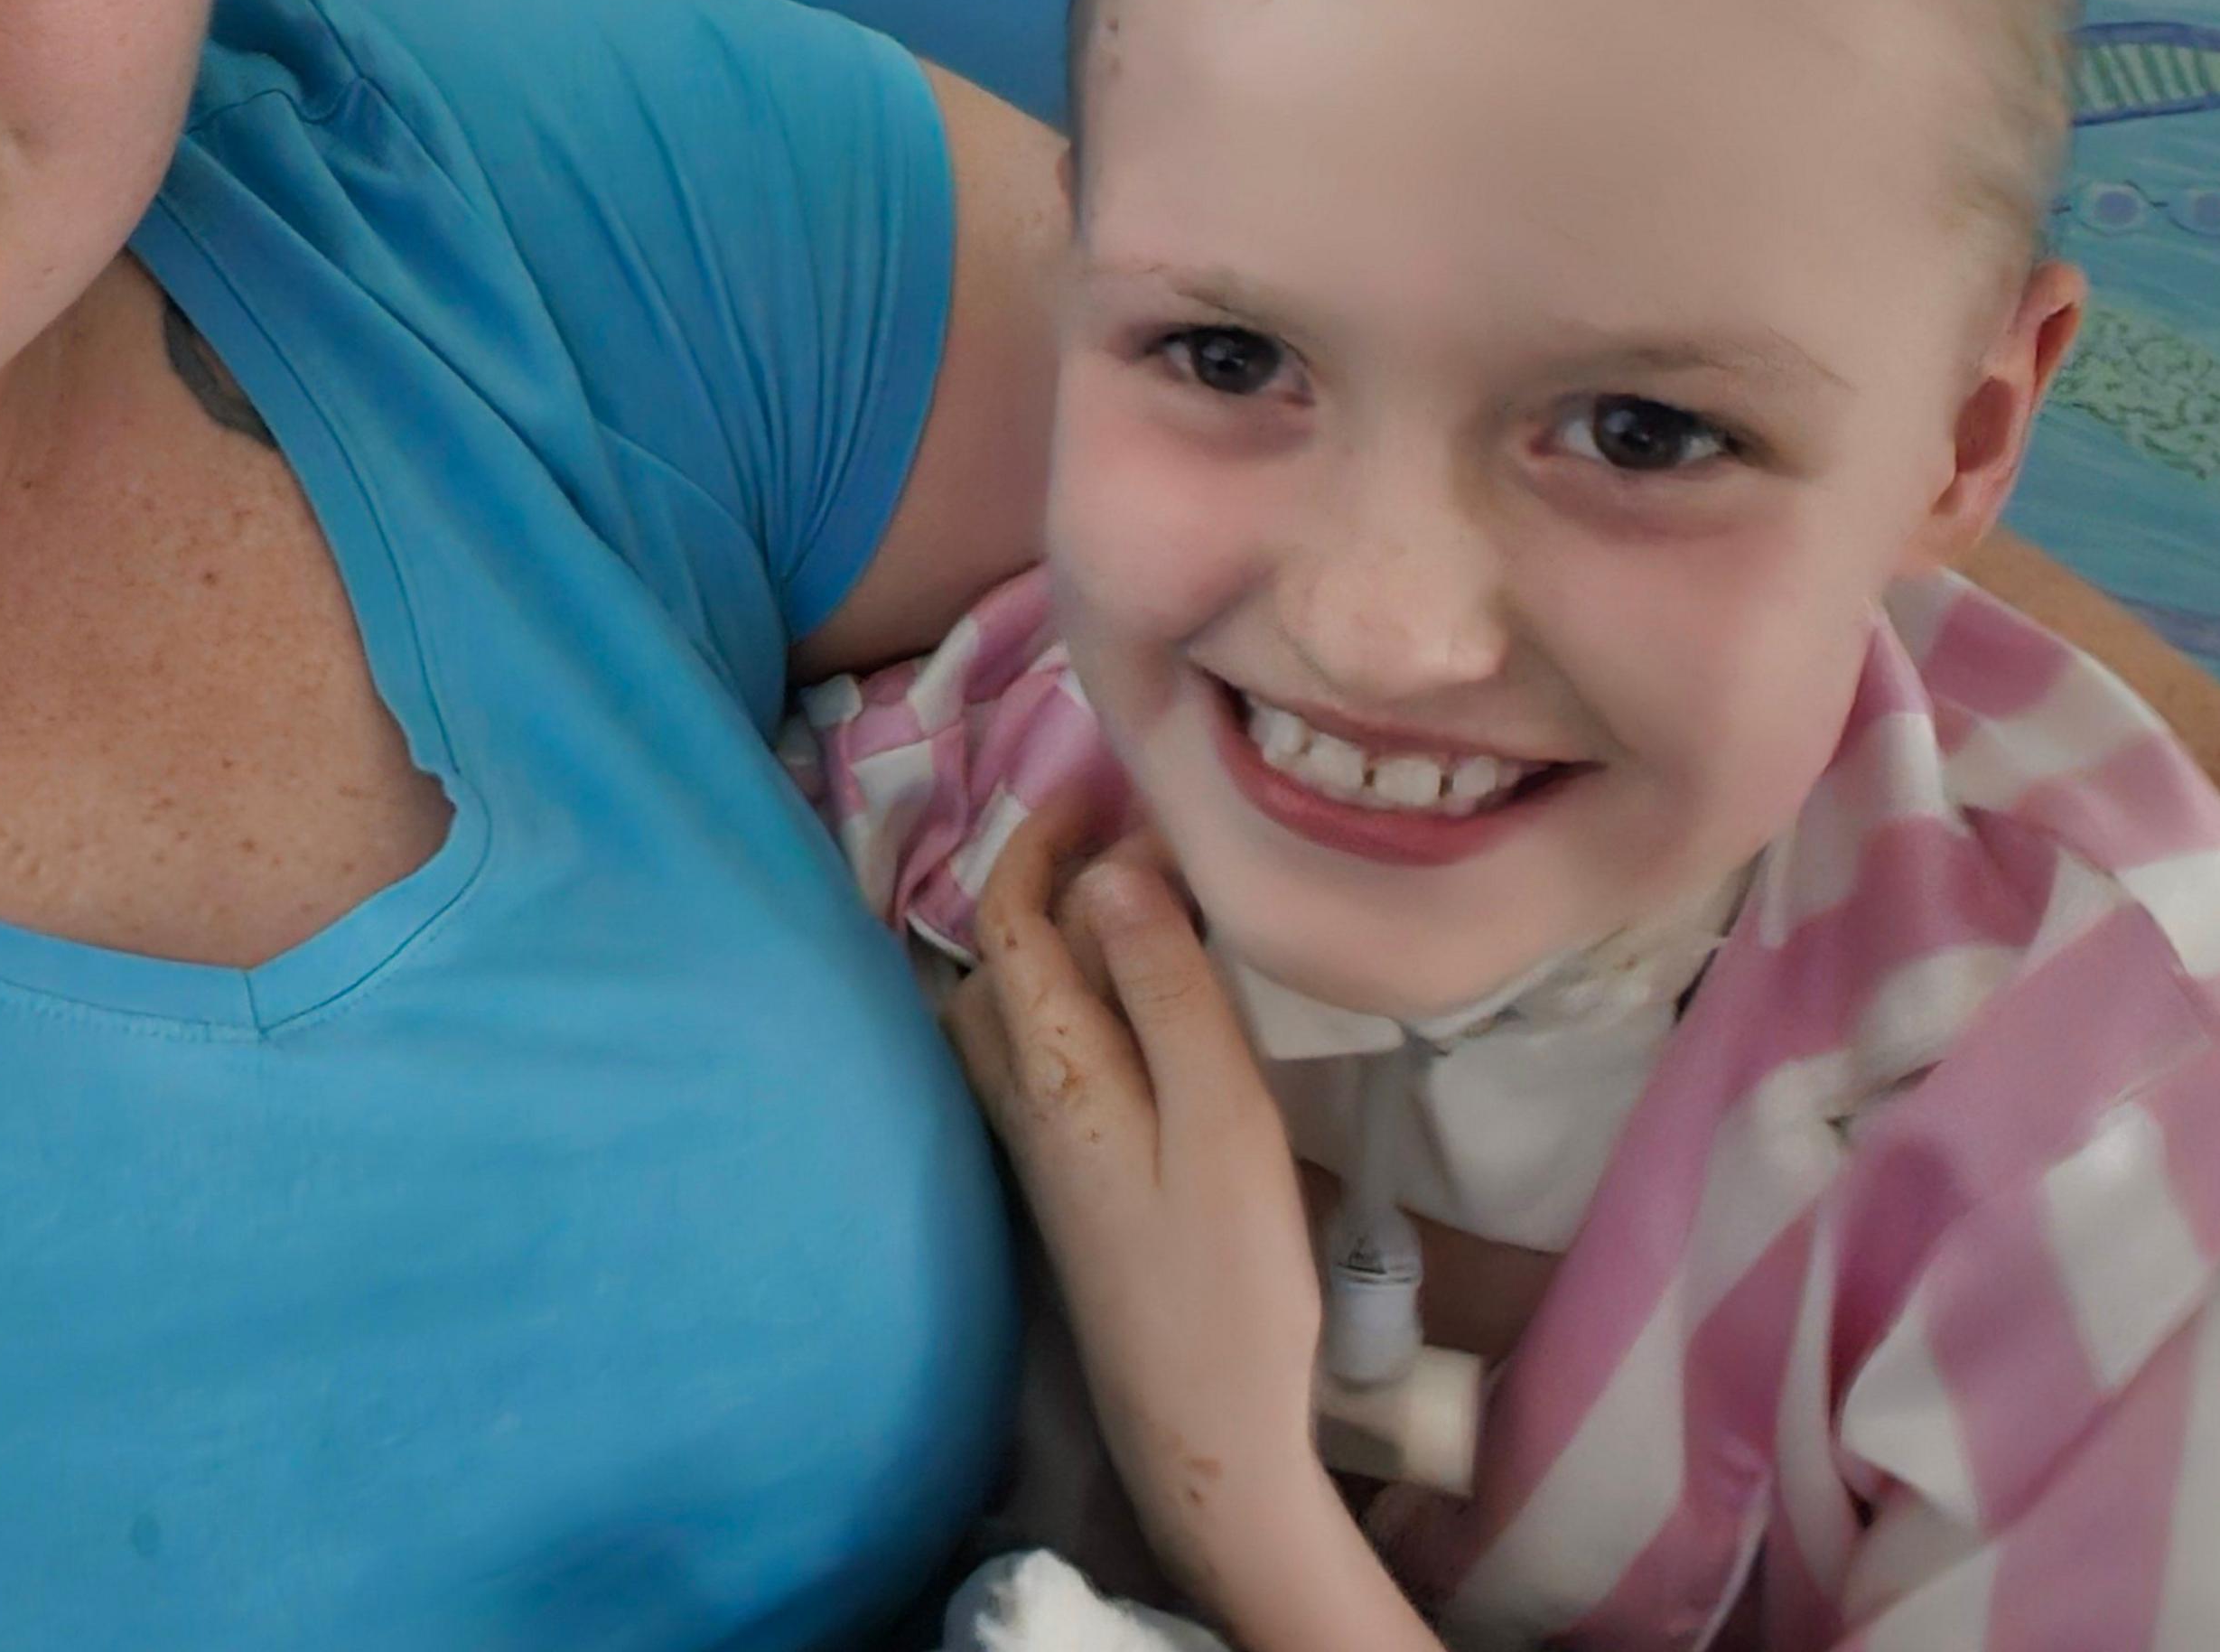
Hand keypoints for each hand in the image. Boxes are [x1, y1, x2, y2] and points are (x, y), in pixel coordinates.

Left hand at [944, 798, 1438, 1651]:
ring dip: (1041, 943)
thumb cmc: (1227, 1277)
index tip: (1105, 784)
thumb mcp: (1220, 1117)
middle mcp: (1023, 1101)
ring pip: (1004, 1015)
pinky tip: (1118, 1012)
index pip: (1008, 921)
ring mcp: (1037, 1151)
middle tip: (1124, 830)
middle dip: (1036, 880)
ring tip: (1119, 902)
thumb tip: (1111, 866)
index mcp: (1055, 1069)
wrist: (1207, 1434)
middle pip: (992, 962)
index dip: (1041, 839)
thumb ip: (1165, 988)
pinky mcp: (1064, 1188)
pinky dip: (1058, 1003)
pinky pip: (1033, 1060)